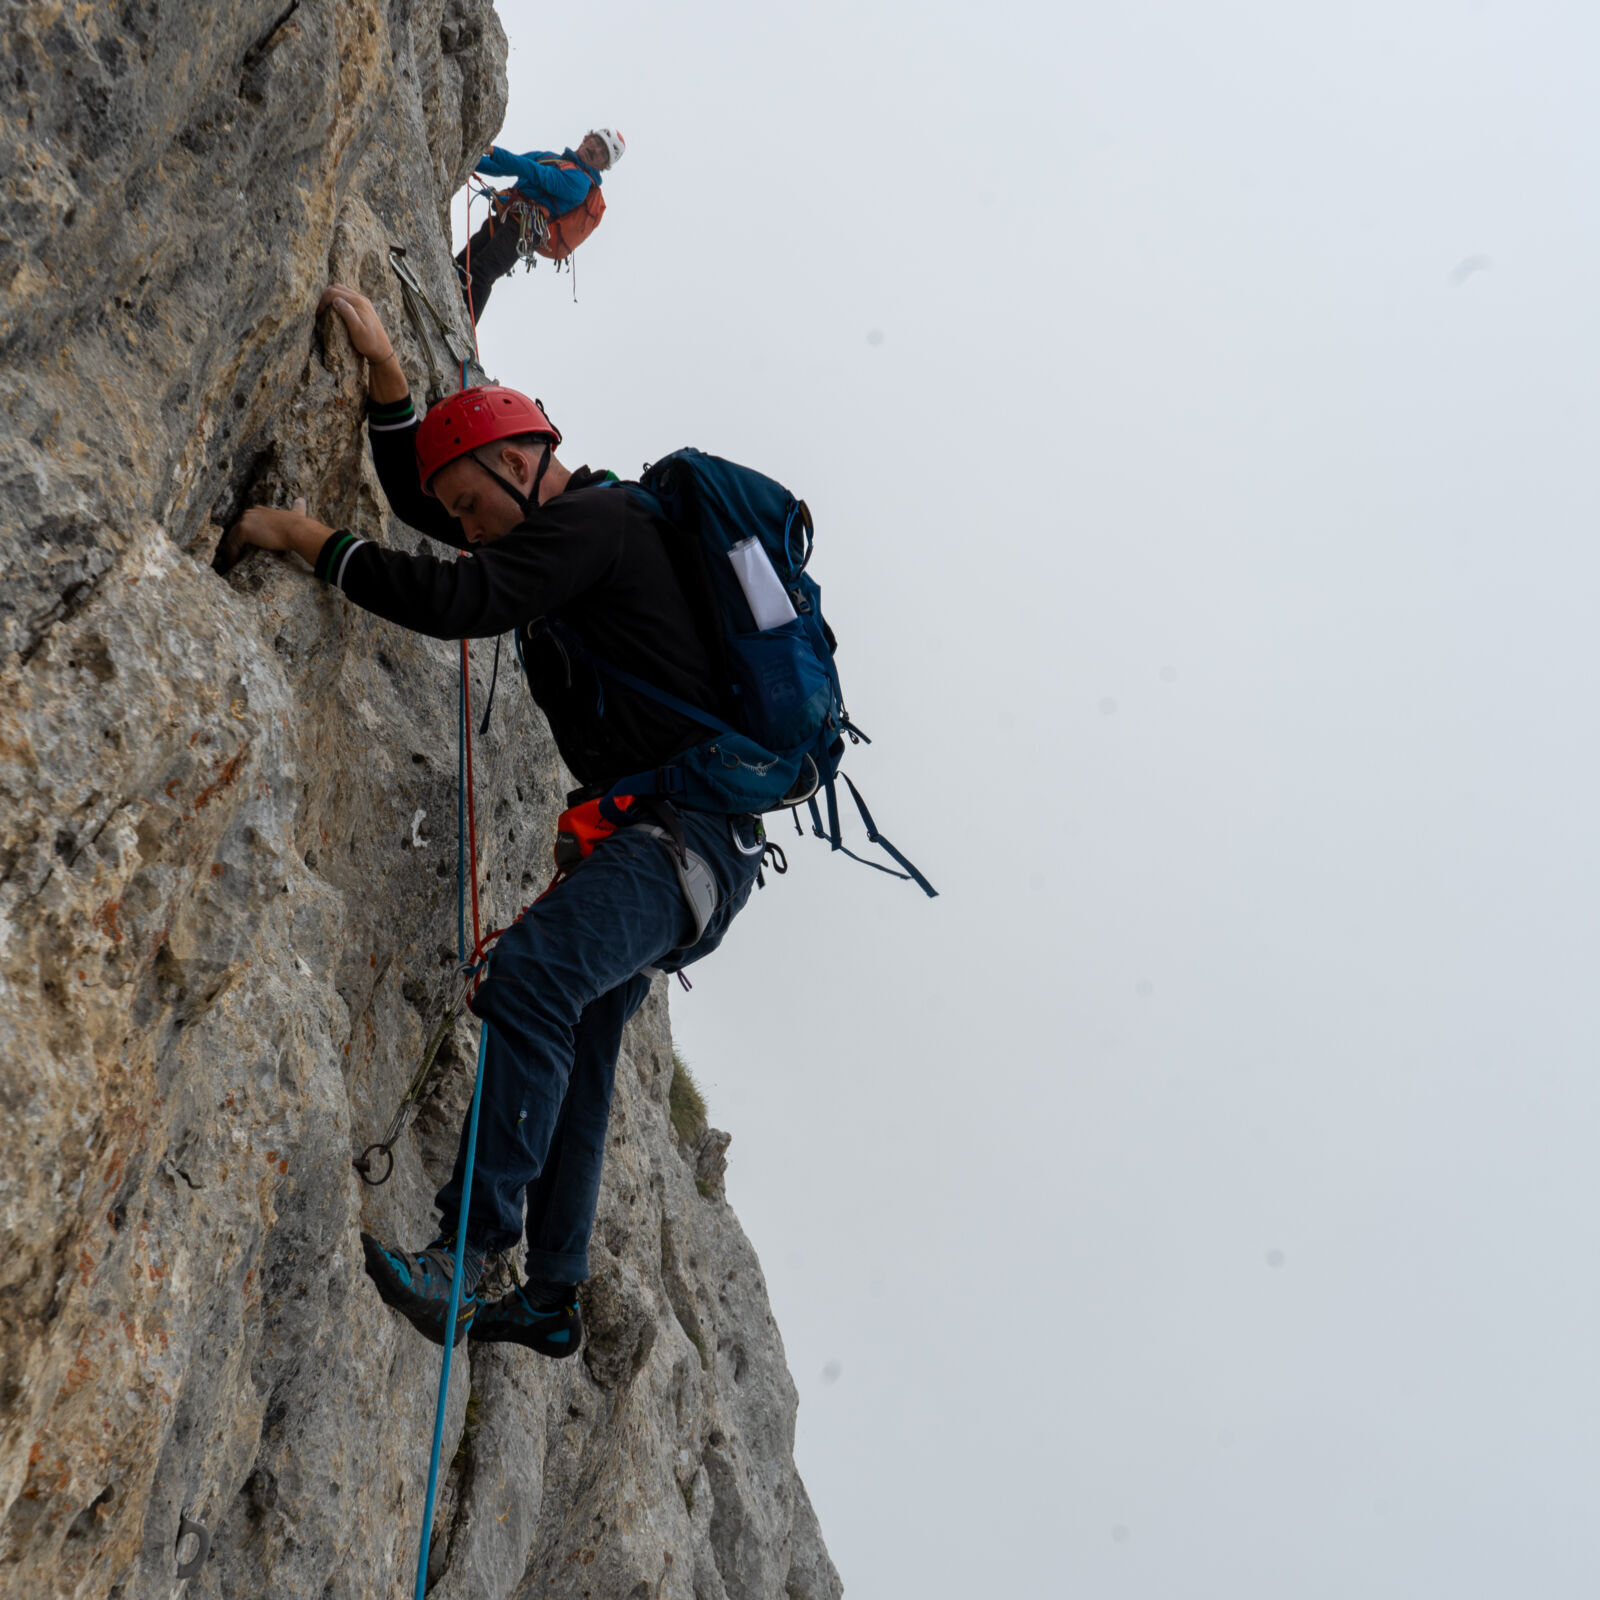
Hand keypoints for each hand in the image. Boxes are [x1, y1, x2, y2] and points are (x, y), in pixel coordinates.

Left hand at [217, 498, 333, 571]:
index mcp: (259, 510)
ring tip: (233, 562)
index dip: (245, 535)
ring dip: (231, 550)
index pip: (246, 523)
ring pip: (232, 538)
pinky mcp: (244, 530)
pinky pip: (233, 545)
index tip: (246, 545)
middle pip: (236, 530)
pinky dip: (232, 554)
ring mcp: (245, 521)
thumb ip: (297, 506)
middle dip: (235, 542)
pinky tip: (233, 563)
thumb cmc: (298, 525)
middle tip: (236, 555)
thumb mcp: (296, 513)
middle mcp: (250, 513)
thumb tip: (302, 499)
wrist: (297, 531)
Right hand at [318, 283, 394, 363]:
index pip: (334, 292)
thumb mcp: (357, 330)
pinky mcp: (364, 307)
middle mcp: (361, 299)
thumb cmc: (369, 343)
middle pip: (337, 288)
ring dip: (331, 298)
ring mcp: (363, 302)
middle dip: (324, 297)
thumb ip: (348, 313)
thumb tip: (336, 300)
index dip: (323, 301)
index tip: (318, 315)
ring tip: (324, 311)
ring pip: (342, 291)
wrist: (382, 351)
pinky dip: (338, 300)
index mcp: (358, 302)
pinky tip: (335, 311)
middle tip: (319, 311)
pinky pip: (347, 297)